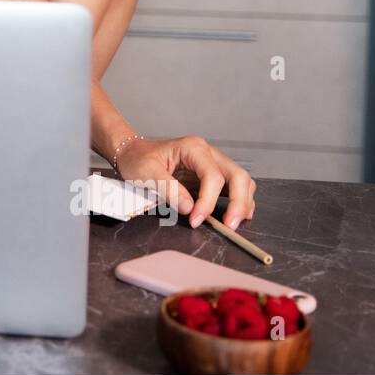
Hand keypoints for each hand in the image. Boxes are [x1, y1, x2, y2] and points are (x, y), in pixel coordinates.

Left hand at [115, 135, 255, 229]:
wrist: (132, 152)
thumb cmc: (137, 159)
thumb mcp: (146, 173)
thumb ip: (169, 189)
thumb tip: (190, 208)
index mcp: (193, 148)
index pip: (212, 177)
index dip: (207, 201)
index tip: (195, 220)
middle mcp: (208, 153)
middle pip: (238, 176)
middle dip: (238, 203)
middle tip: (229, 226)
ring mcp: (213, 163)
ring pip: (241, 181)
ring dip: (242, 202)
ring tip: (232, 224)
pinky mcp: (212, 175)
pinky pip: (234, 187)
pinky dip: (239, 201)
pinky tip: (235, 215)